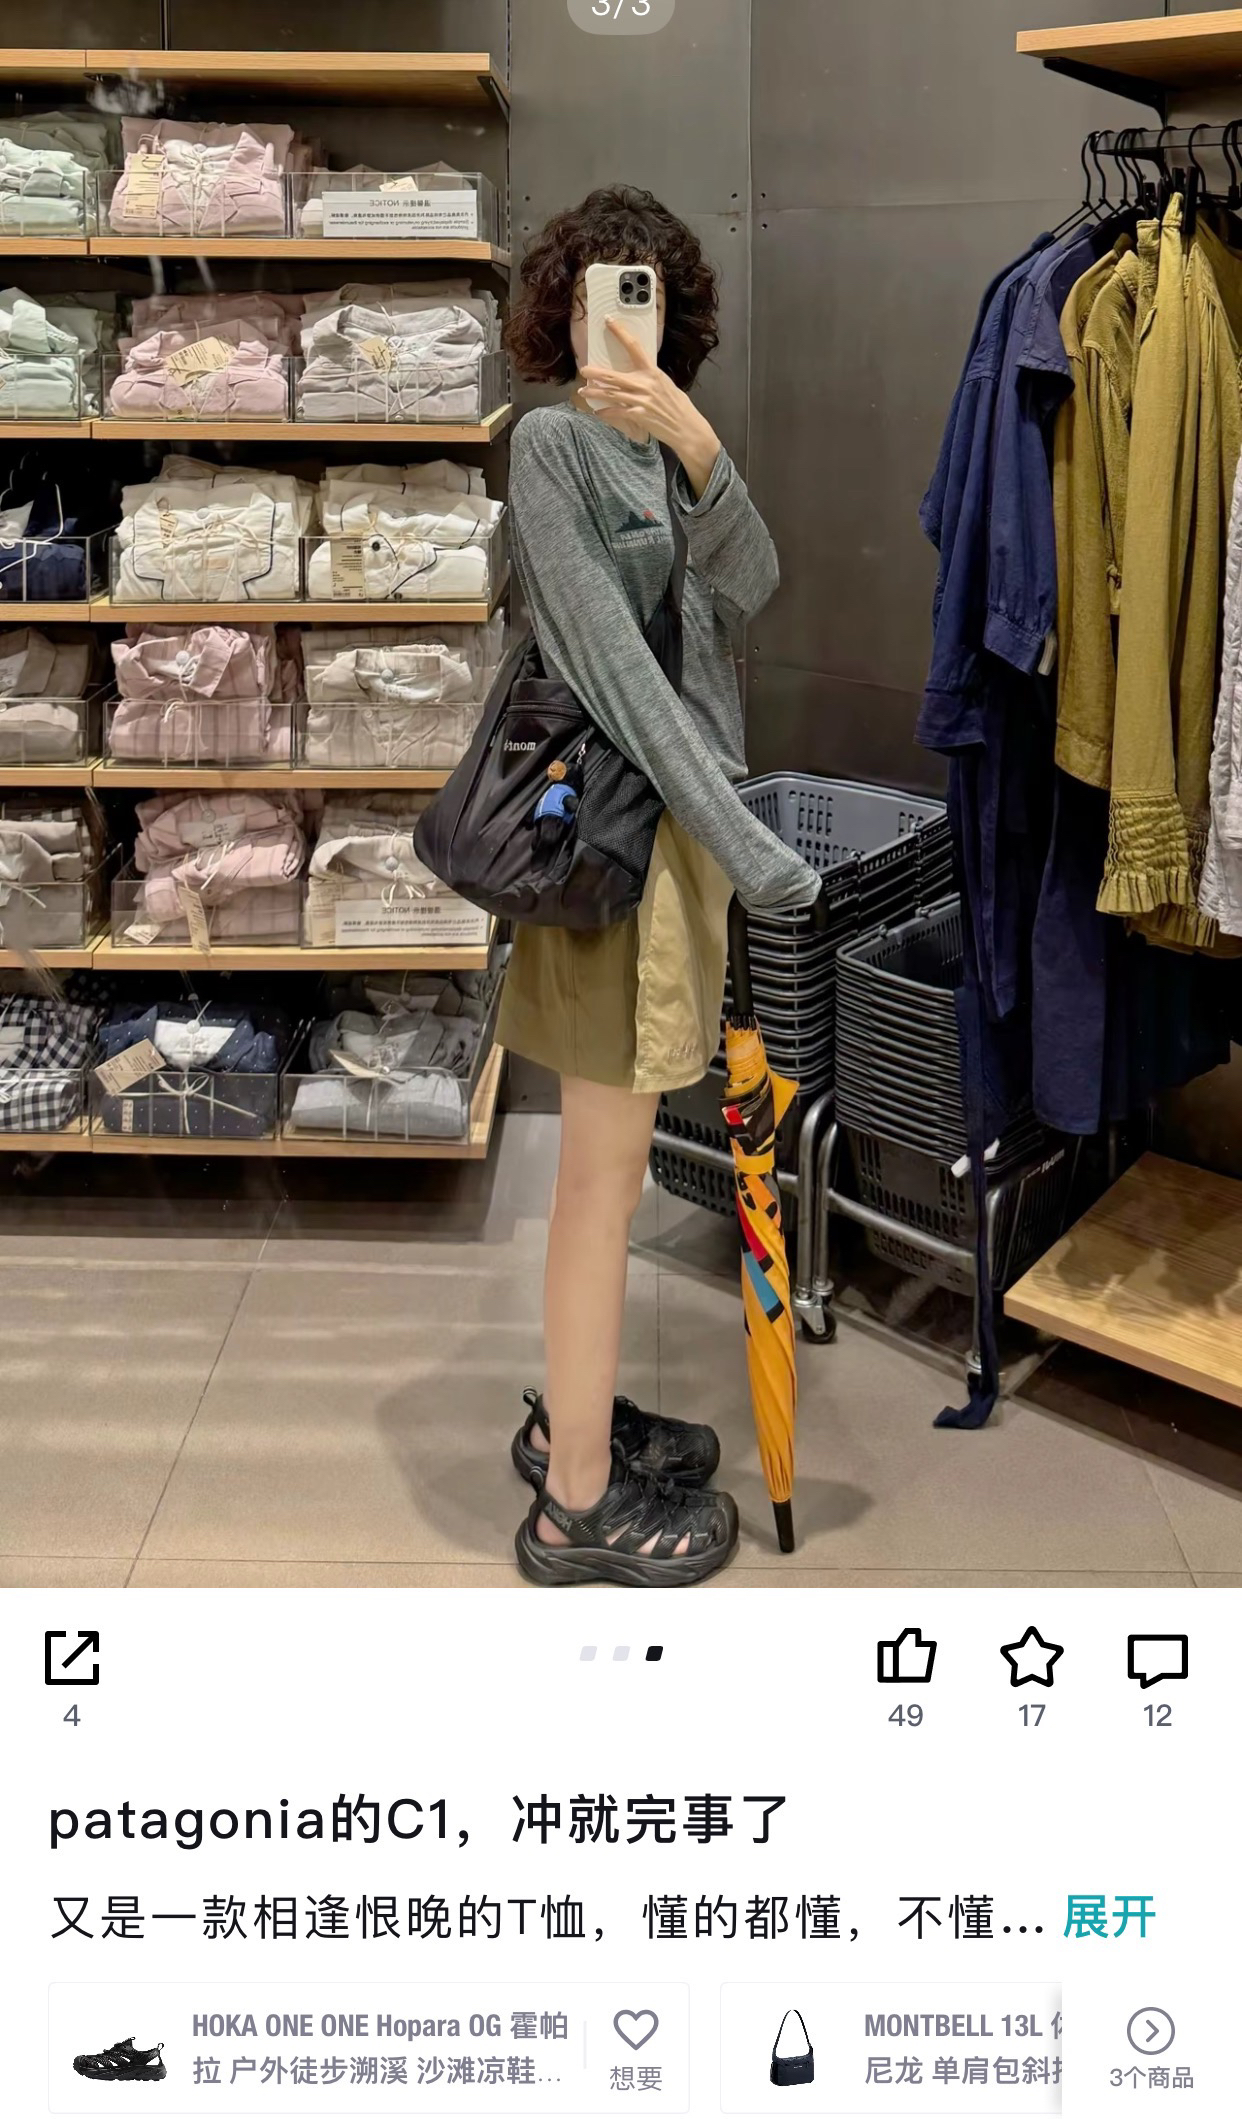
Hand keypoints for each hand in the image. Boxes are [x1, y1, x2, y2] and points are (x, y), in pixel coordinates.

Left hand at [580, 317, 720, 494]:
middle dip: (596, 372)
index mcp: (652, 372)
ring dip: (595, 392)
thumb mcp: (665, 384)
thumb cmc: (677, 406)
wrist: (686, 427)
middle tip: (584, 369)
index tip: (608, 321)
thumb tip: (637, 373)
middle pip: (614, 375)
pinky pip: (617, 412)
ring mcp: (641, 400)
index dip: (620, 332)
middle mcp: (645, 383)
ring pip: (611, 394)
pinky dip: (606, 412)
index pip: (634, 346)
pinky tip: (598, 412)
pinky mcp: (639, 416)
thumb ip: (650, 377)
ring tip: (583, 391)